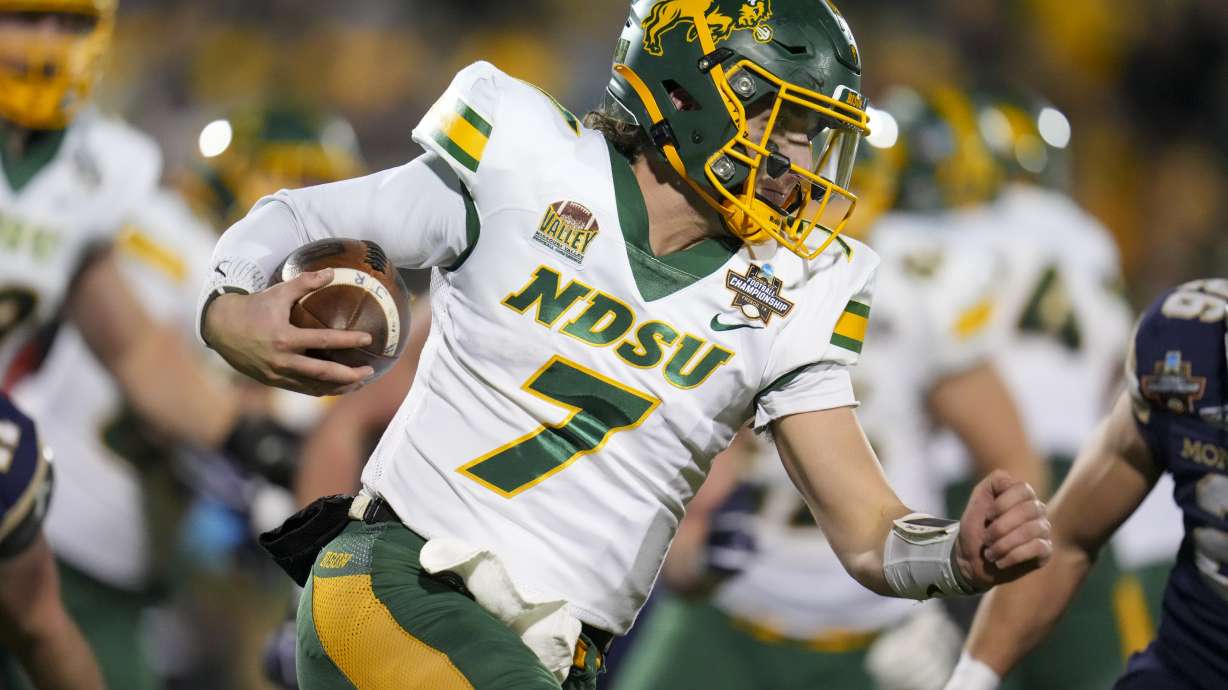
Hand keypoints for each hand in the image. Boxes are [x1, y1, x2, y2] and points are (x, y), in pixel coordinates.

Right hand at [203, 269, 374, 395]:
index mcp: (284, 337)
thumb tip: (333, 272)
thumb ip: (305, 282)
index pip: (324, 340)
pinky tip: (338, 386)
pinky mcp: (273, 382)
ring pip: (314, 386)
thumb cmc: (253, 307)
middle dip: (349, 375)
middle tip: (371, 371)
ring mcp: (277, 374)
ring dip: (339, 387)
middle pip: (323, 373)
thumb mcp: (278, 292)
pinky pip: (303, 389)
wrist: (220, 328)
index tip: (368, 338)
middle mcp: (282, 360)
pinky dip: (322, 389)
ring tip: (360, 382)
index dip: (348, 340)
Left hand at [956, 470, 1051, 590]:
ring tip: (990, 553)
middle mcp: (1036, 510)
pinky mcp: (1045, 551)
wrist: (971, 558)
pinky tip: (1000, 562)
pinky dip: (1013, 555)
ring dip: (1004, 544)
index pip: (1023, 490)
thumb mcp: (977, 501)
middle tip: (986, 538)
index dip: (1003, 503)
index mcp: (1021, 495)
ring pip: (1032, 530)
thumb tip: (1009, 480)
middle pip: (1028, 510)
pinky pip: (1038, 548)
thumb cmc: (976, 527)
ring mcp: (1042, 530)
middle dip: (1000, 527)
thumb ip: (993, 483)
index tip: (987, 516)